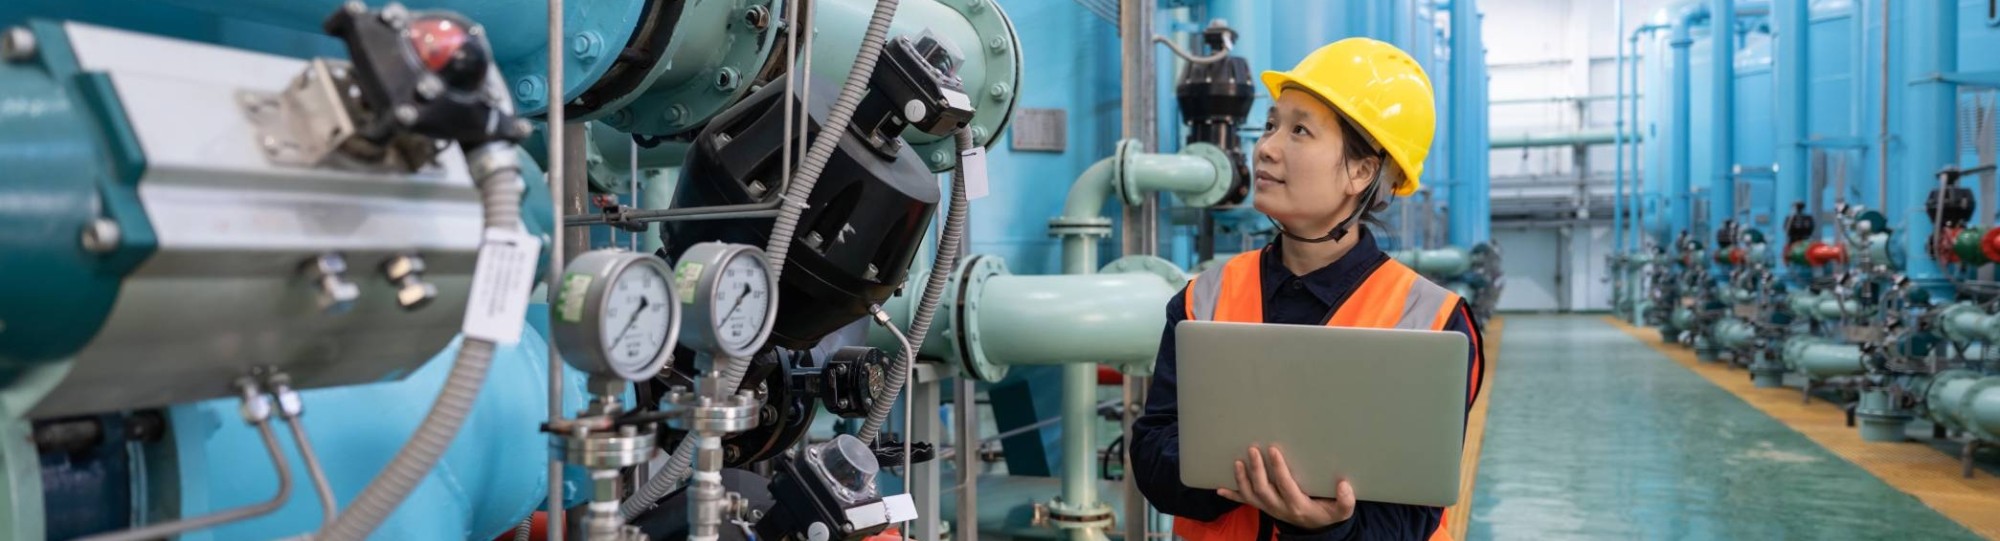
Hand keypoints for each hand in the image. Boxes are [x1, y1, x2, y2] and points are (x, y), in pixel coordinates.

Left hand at [1216, 446, 1355, 530]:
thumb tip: (1344, 485)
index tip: (1274, 450)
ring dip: (1242, 479)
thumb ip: (1346, 501)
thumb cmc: (1327, 513)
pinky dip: (1232, 496)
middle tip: (1252, 449)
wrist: (1315, 528)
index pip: (1286, 485)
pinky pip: (1245, 502)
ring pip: (1251, 496)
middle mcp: (1280, 508)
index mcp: (1298, 505)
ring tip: (1238, 462)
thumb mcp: (1341, 511)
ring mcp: (1269, 508)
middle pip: (1263, 490)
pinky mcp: (1263, 507)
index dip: (1279, 469)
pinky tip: (1219, 488)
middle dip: (1256, 470)